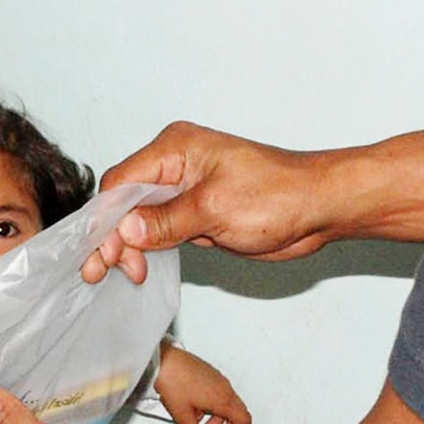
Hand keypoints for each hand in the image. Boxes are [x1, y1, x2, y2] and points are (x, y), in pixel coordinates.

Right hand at [81, 122, 334, 285]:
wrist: (321, 207)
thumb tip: (125, 229)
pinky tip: (140, 268)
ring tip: (128, 274)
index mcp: (175, 149)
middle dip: (111, 237)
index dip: (106, 220)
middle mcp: (173, 165)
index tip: (105, 254)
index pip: (120, 183)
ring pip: (135, 219)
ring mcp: (182, 190)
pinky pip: (154, 229)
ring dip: (126, 247)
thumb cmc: (281, 195)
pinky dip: (144, 249)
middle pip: (122, 201)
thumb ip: (165, 220)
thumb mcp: (215, 209)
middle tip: (101, 273)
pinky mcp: (192, 212)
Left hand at [154, 344, 252, 423]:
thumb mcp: (182, 416)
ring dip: (217, 420)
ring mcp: (217, 379)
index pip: (244, 420)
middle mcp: (224, 388)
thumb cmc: (172, 382)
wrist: (162, 359)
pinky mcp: (208, 374)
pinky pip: (218, 394)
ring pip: (226, 403)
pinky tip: (195, 412)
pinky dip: (212, 407)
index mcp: (223, 399)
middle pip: (237, 412)